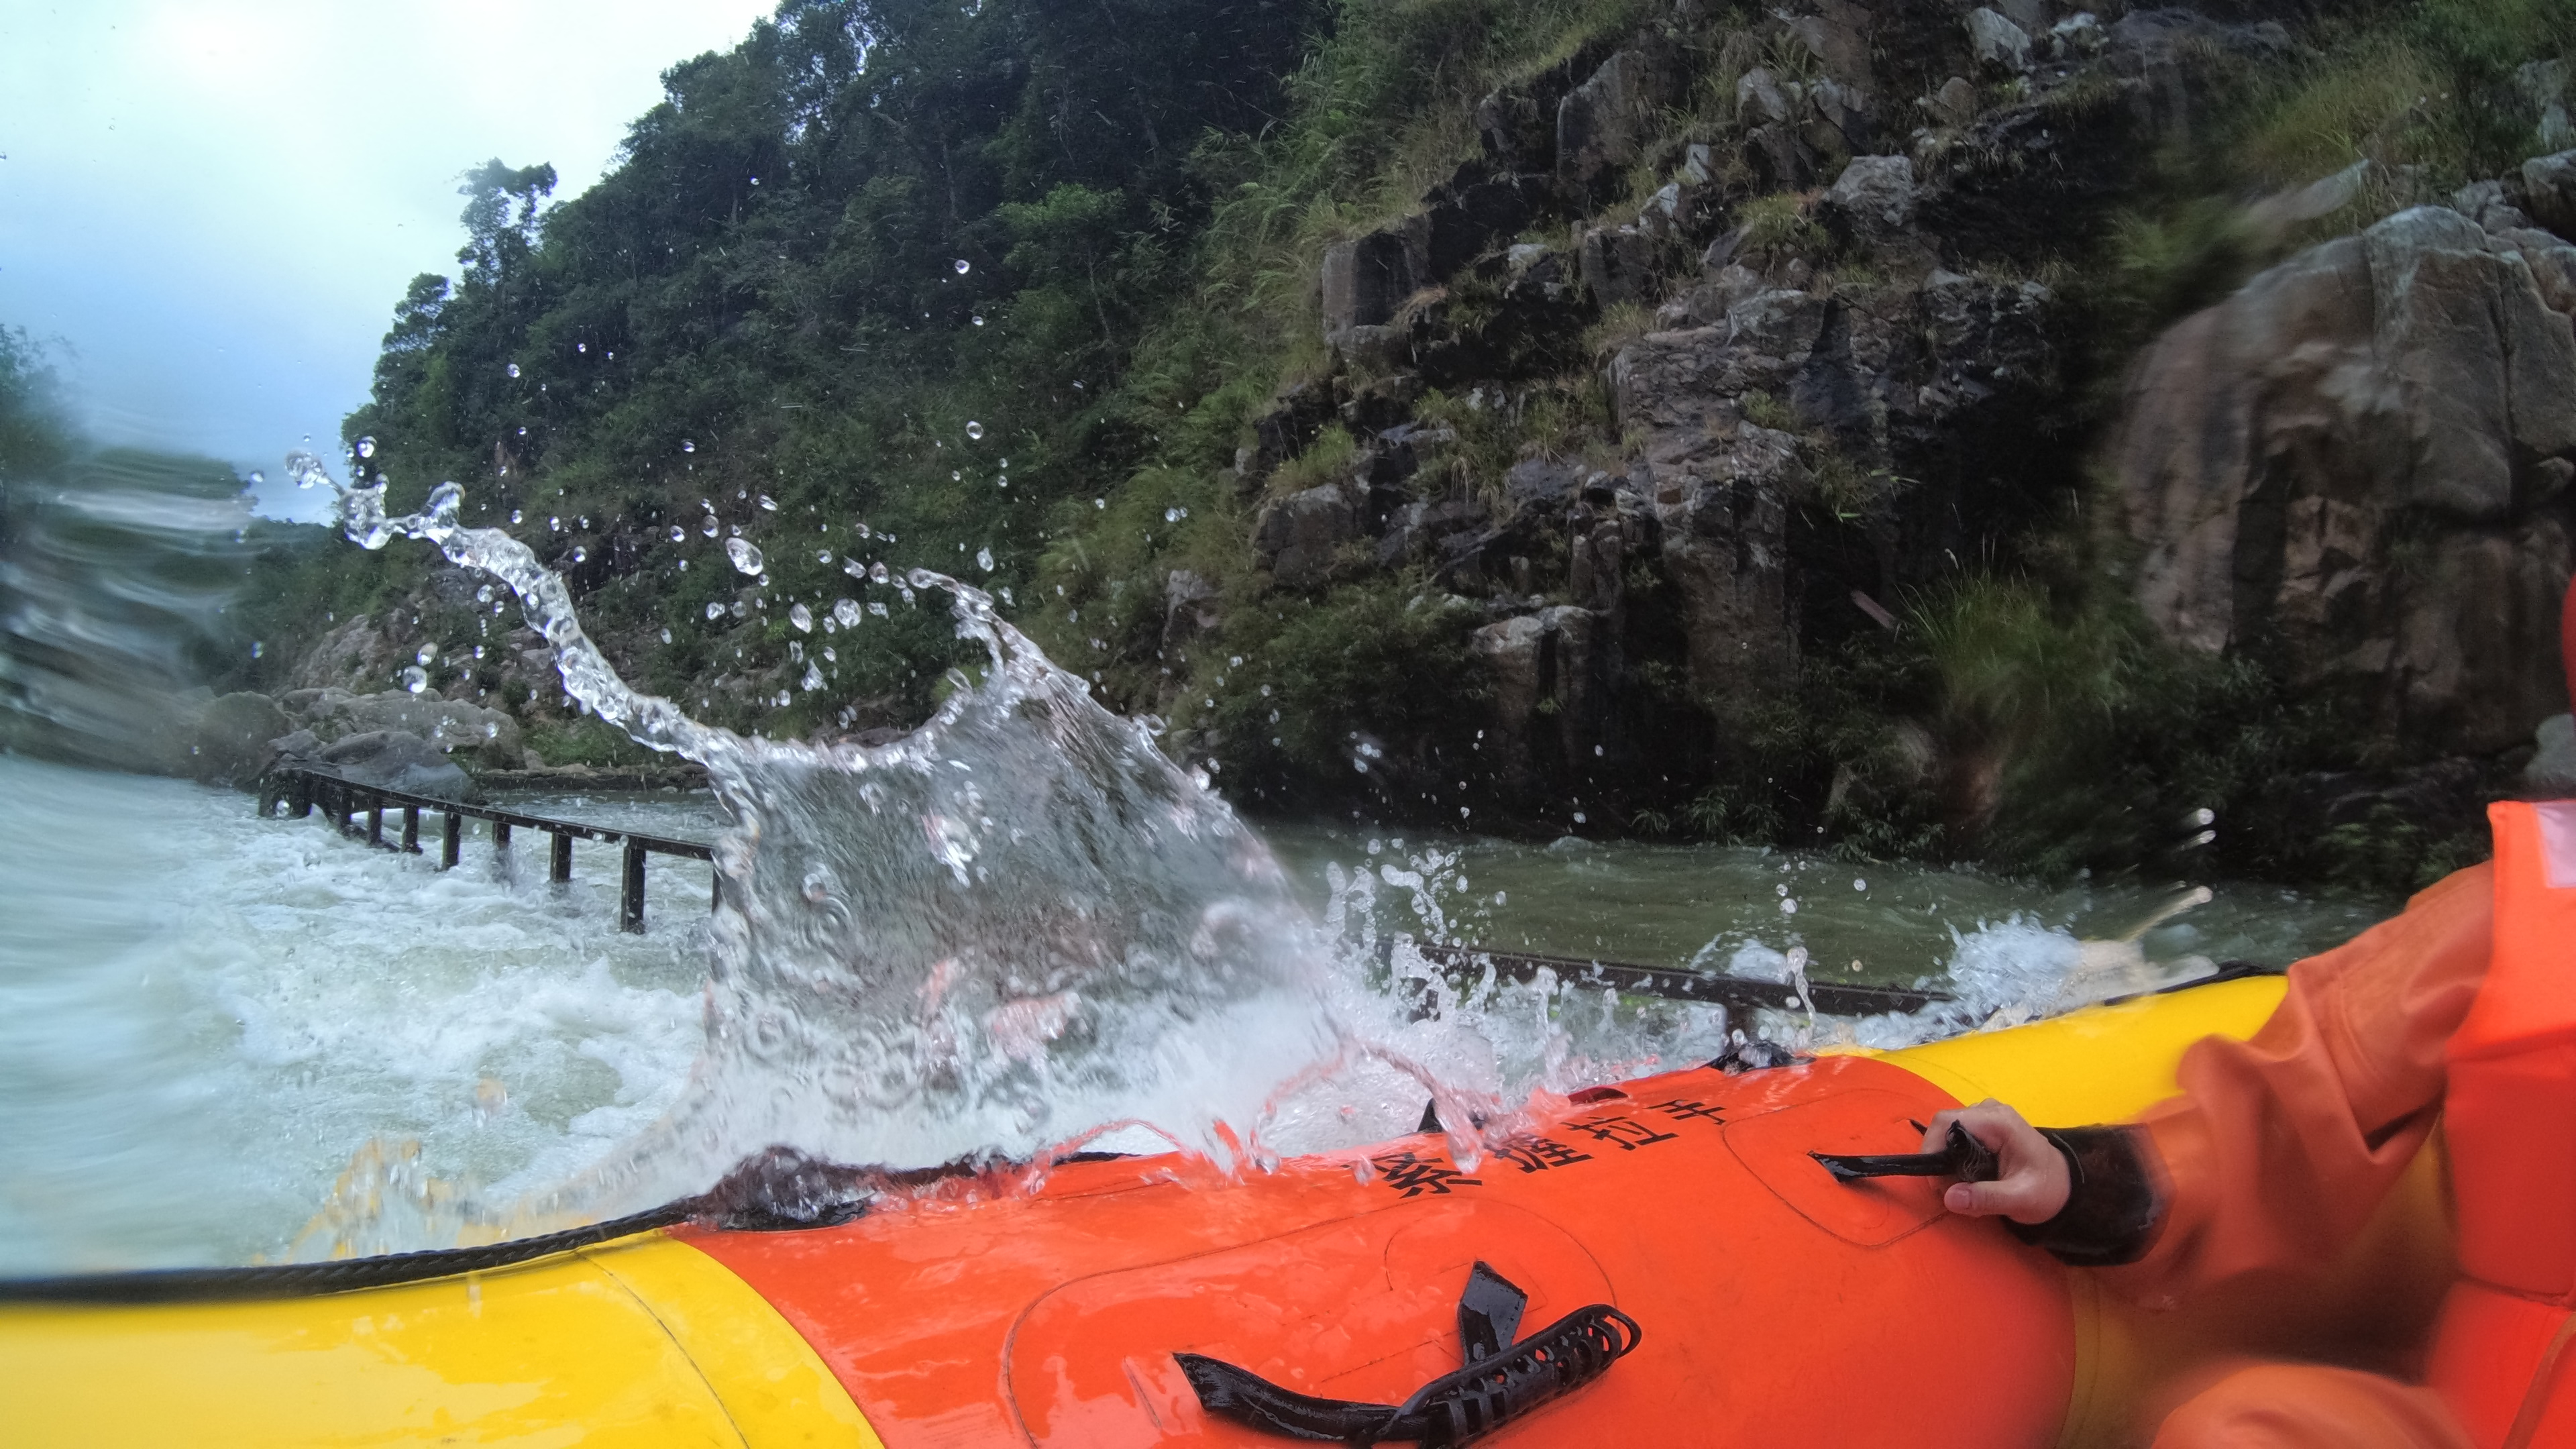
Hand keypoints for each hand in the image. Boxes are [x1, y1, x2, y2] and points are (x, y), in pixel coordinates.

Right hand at [1921, 1099, 2068, 1224]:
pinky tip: (1972, 1183)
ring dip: (1949, 1165)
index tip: (1935, 1182)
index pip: (1947, 1122)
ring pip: (1948, 1135)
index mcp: (1998, 1122)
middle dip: (1941, 1162)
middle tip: (1953, 1193)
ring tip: (1967, 1192)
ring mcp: (1987, 1117)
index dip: (1931, 1148)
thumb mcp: (2020, 1199)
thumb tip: (1949, 1197)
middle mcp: (1989, 1112)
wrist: (2066, 1186)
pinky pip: (1958, 1140)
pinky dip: (1957, 1163)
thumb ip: (1985, 1198)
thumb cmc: (2047, 1190)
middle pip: (1944, 1128)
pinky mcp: (1985, 1127)